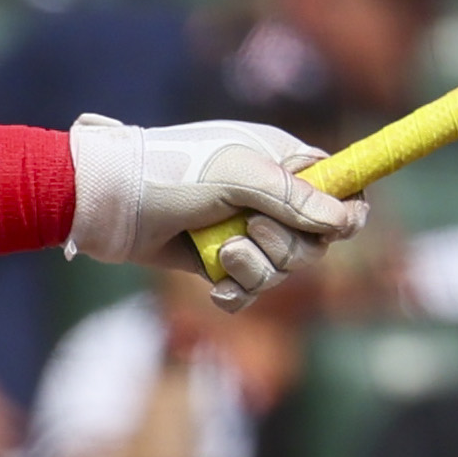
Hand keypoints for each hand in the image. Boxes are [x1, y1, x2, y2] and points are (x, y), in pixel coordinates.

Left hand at [66, 115, 367, 306]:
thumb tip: (348, 223)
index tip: (337, 227)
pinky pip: (249, 292)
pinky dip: (235, 294)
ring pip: (283, 271)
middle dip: (286, 247)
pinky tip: (215, 287)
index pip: (341, 188)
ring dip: (255, 269)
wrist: (109, 201)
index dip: (347, 211)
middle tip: (249, 230)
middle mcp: (268, 198)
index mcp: (281, 162)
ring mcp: (242, 232)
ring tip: (220, 254)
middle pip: (316, 242)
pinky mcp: (217, 264)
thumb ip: (294, 198)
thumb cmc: (173, 172)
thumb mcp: (238, 176)